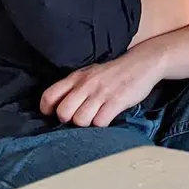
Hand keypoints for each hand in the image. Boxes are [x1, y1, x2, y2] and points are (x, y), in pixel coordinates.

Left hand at [39, 43, 166, 127]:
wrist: (141, 63)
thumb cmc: (112, 73)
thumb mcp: (89, 74)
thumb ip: (74, 87)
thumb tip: (58, 107)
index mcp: (76, 77)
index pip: (49, 95)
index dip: (47, 109)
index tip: (53, 115)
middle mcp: (85, 84)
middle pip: (63, 112)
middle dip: (68, 120)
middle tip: (78, 119)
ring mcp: (101, 93)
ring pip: (80, 120)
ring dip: (86, 125)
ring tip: (94, 118)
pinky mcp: (116, 101)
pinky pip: (100, 122)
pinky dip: (102, 125)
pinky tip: (107, 118)